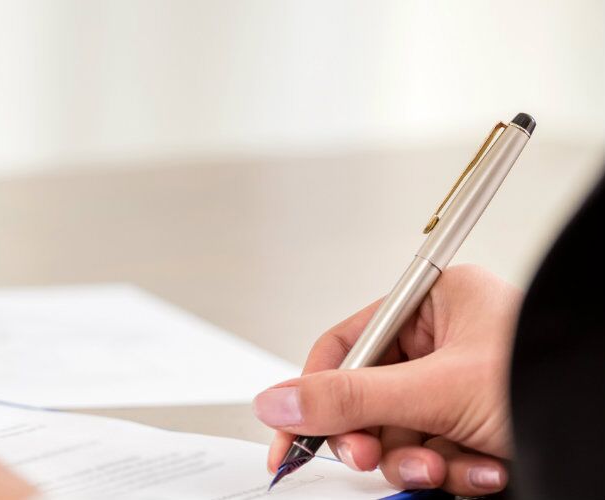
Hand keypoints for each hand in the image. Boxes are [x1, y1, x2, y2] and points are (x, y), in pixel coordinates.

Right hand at [255, 265, 519, 495]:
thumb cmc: (554, 385)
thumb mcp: (438, 392)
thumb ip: (349, 398)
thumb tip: (278, 401)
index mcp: (437, 305)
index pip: (347, 344)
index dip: (315, 391)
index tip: (292, 433)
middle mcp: (448, 342)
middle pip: (368, 398)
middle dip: (377, 438)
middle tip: (372, 456)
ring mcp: (464, 389)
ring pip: (400, 435)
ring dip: (420, 462)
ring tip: (448, 467)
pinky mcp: (478, 431)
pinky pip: (435, 455)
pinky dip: (452, 473)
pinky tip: (482, 470)